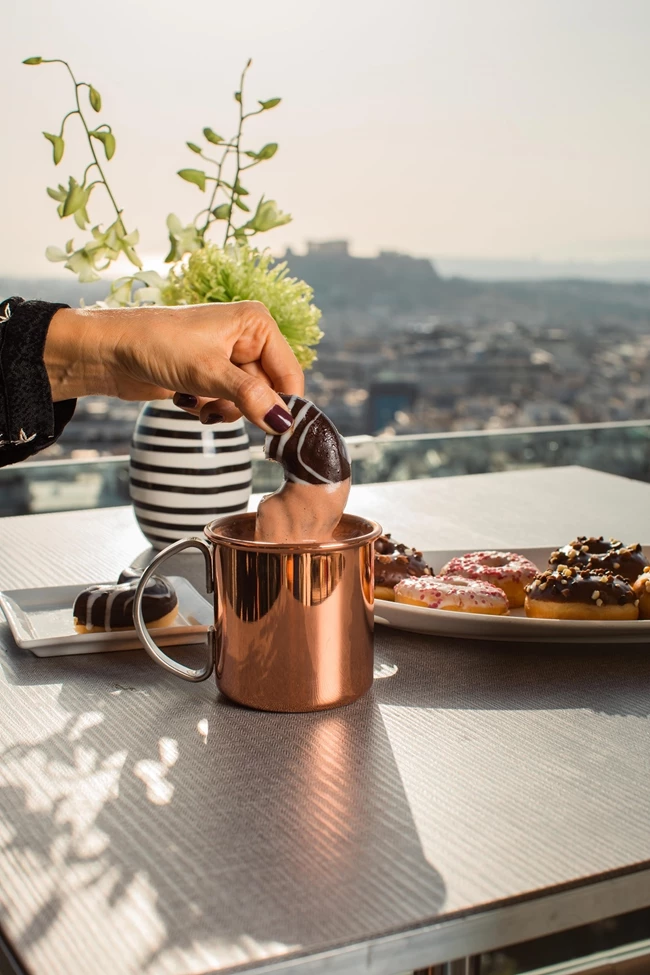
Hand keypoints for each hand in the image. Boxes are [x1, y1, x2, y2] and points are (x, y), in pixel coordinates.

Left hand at [45, 301, 303, 433]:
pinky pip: (223, 403)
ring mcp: (227, 356)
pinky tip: (183, 396)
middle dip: (239, 405)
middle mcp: (246, 337)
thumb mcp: (208, 373)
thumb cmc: (156, 345)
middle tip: (213, 406)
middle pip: (267, 391)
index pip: (289, 374)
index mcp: (256, 324)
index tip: (276, 434)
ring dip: (219, 409)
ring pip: (244, 401)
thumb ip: (251, 398)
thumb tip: (284, 422)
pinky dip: (205, 406)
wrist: (108, 350)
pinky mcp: (208, 373)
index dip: (282, 405)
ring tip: (193, 399)